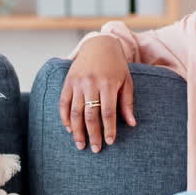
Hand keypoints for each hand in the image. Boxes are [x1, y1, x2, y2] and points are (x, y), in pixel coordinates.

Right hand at [60, 36, 136, 152]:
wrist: (99, 45)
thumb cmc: (116, 65)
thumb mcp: (126, 81)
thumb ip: (127, 102)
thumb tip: (132, 123)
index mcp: (108, 83)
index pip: (108, 111)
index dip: (109, 128)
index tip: (110, 142)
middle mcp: (91, 83)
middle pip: (91, 114)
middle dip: (93, 134)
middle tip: (95, 149)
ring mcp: (78, 82)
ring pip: (76, 111)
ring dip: (77, 130)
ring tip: (80, 144)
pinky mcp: (68, 82)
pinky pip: (64, 103)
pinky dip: (65, 117)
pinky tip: (69, 129)